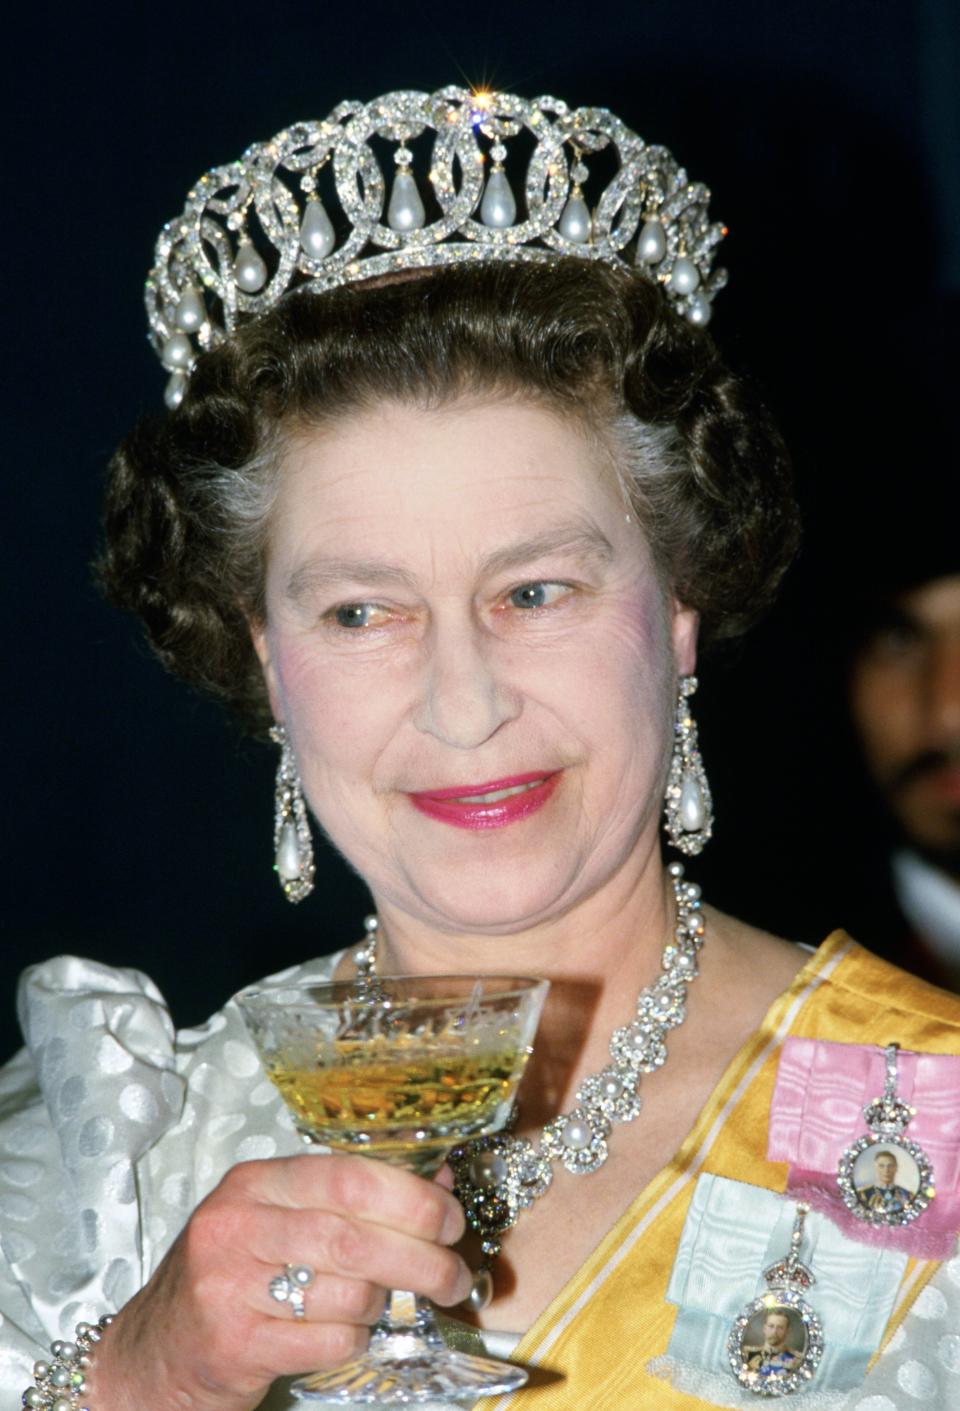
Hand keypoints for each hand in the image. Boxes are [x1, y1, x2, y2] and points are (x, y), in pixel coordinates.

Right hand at [84, 1154, 469, 1410]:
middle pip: (355, 1236)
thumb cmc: (234, 1276)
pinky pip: (327, 1340)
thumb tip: (440, 1184)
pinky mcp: (233, 1344)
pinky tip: (349, 1333)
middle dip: (422, 1258)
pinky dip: (355, 1339)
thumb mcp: (281, 1220)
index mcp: (256, 1182)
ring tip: (392, 1305)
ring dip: (387, 1304)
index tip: (452, 1218)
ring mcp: (230, 1286)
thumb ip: (352, 1199)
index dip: (412, 1198)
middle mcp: (236, 1225)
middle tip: (455, 1275)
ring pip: (348, 1291)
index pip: (349, 1176)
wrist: (155, 1352)